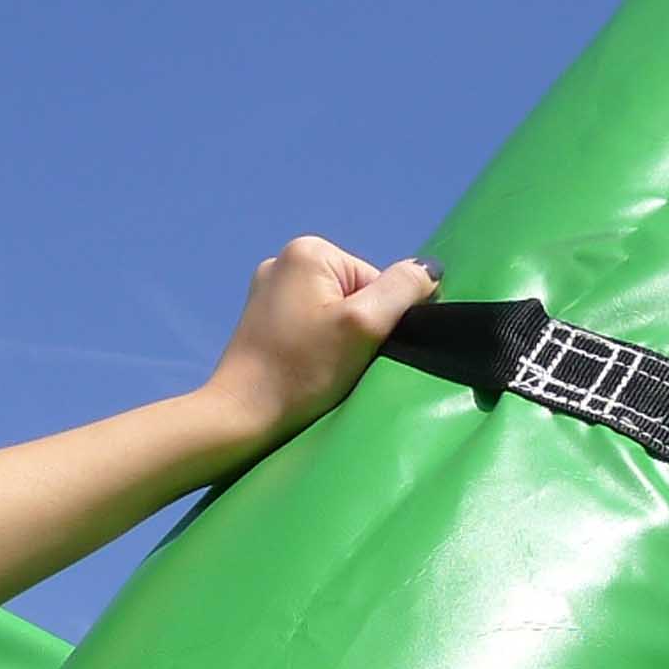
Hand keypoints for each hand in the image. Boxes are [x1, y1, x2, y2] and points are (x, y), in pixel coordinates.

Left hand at [193, 237, 441, 466]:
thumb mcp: (363, 326)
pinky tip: (303, 368)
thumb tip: (428, 269)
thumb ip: (402, 290)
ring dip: (337, 341)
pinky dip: (315, 347)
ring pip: (333, 312)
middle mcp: (284, 261)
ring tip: (319, 368)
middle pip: (354, 294)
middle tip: (338, 363)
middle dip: (356, 330)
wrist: (240, 417)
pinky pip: (309, 326)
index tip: (357, 350)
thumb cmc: (300, 372)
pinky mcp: (260, 320)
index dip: (379, 321)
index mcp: (309, 251)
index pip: (376, 282)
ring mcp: (267, 290)